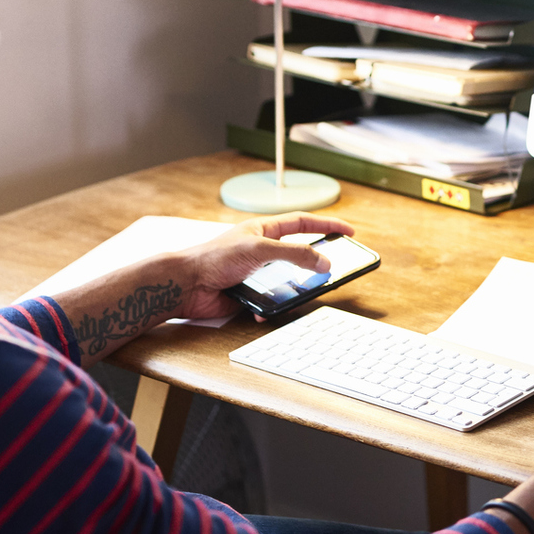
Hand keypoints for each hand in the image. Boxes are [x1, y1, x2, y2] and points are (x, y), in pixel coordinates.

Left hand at [159, 214, 355, 320]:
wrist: (186, 285)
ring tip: (304, 293)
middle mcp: (261, 251)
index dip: (326, 226)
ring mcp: (256, 273)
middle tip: (336, 267)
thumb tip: (324, 261)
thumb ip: (295, 254)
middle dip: (315, 262)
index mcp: (263, 230)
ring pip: (286, 282)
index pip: (303, 223)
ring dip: (293, 290)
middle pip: (298, 254)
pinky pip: (269, 302)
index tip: (347, 231)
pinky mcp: (249, 295)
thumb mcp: (261, 249)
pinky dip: (270, 307)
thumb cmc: (213, 258)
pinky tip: (263, 310)